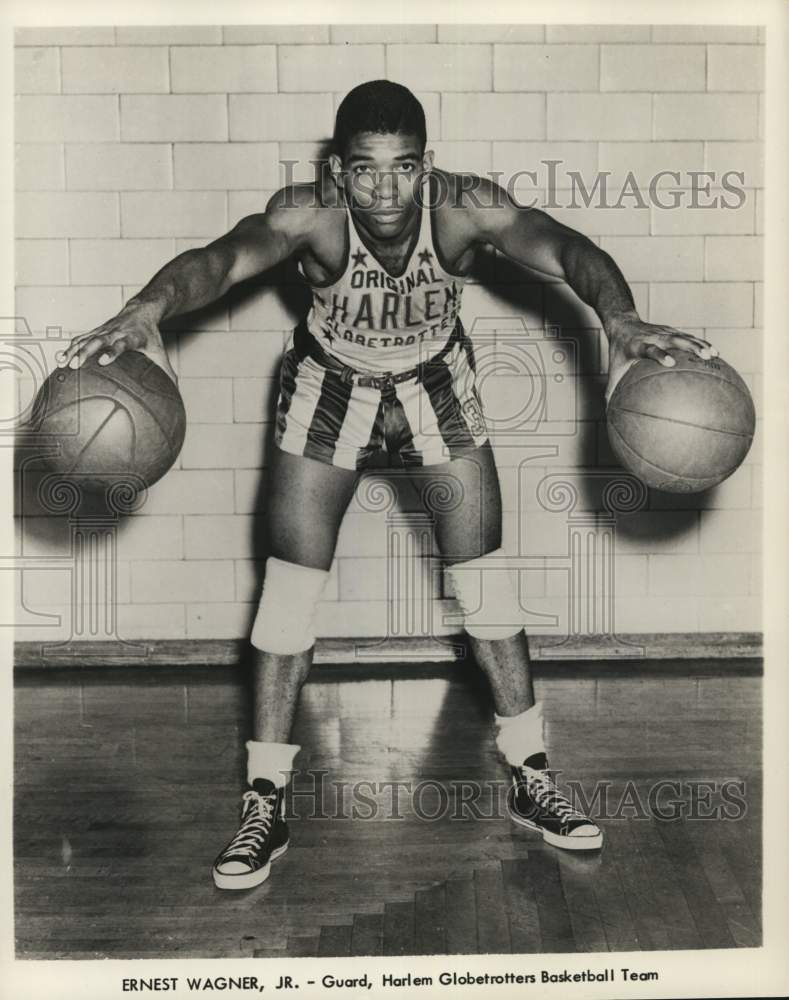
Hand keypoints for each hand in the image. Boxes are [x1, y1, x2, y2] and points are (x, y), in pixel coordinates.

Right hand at [55, 301, 175, 381]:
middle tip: (75, 366)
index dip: (112, 351)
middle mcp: (115, 331)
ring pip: (85, 339)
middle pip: (98, 341)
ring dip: (73, 351)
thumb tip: (173, 395)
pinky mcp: (96, 330)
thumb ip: (166, 373)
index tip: (103, 361)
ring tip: (62, 364)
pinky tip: (59, 358)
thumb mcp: (160, 353)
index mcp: (132, 337)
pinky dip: (69, 347)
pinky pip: (80, 339)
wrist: (141, 311)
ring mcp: (103, 330)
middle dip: (85, 352)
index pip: (121, 344)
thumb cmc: (151, 336)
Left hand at [605, 314, 718, 405]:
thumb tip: (611, 413)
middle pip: (674, 339)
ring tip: (715, 355)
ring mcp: (664, 331)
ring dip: (700, 345)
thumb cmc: (618, 352)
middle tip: (704, 356)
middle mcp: (653, 336)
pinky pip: (688, 338)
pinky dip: (701, 344)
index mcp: (638, 345)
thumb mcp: (614, 369)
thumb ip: (613, 389)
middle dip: (690, 347)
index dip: (659, 354)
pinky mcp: (671, 331)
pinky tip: (715, 354)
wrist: (623, 324)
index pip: (650, 348)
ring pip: (685, 337)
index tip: (670, 362)